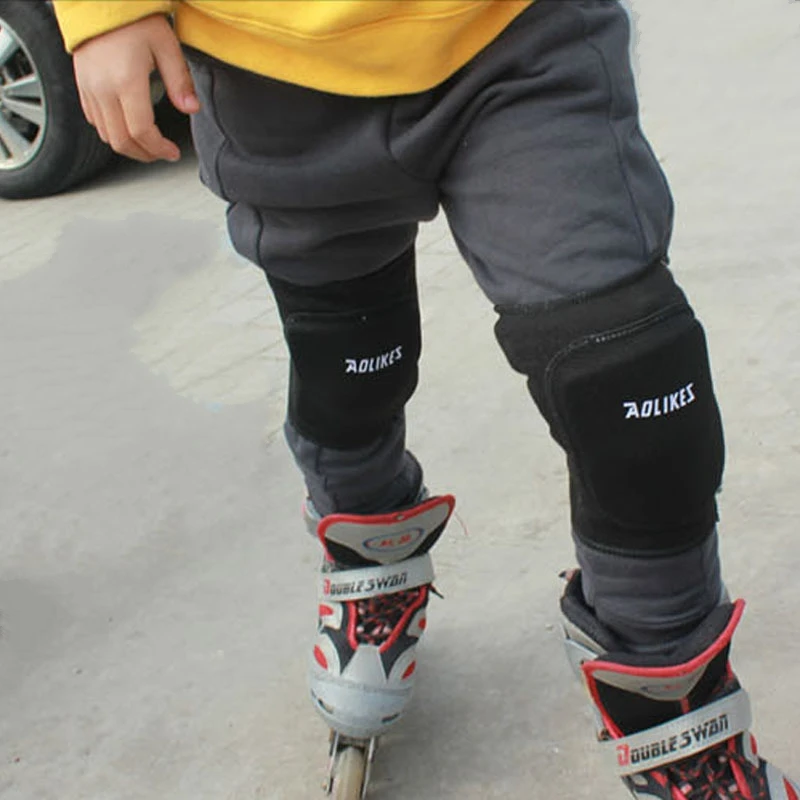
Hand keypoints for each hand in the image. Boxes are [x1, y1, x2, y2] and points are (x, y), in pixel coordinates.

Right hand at [72, 14, 199, 162]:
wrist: (98, 0)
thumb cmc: (132, 19)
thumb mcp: (165, 45)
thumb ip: (180, 80)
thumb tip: (191, 108)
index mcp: (126, 81)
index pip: (141, 131)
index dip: (159, 149)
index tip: (172, 152)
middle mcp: (103, 89)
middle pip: (122, 141)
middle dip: (145, 154)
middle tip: (161, 153)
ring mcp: (89, 89)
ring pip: (106, 135)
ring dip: (129, 146)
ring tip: (148, 144)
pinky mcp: (82, 87)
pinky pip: (94, 121)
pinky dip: (112, 132)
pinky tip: (128, 128)